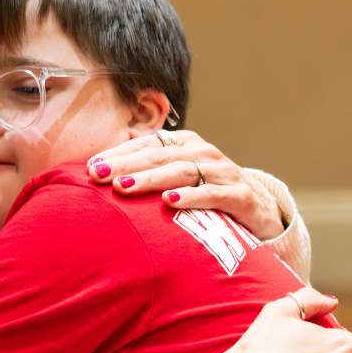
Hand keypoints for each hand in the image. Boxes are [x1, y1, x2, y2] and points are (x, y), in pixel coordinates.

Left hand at [87, 130, 284, 239]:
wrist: (260, 209)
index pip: (146, 143)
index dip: (118, 154)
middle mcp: (202, 152)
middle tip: (98, 175)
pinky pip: (213, 194)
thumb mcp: (178, 175)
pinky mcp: (240, 196)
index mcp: (184, 143)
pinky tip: (169, 202)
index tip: (90, 166)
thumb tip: (102, 166)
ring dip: (151, 179)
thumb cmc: (206, 190)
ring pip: (182, 171)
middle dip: (126, 165)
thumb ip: (148, 167)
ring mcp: (223, 172)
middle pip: (159, 155)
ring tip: (124, 187)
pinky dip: (191, 197)